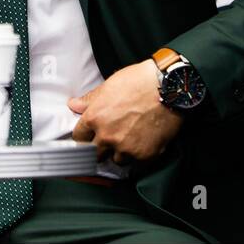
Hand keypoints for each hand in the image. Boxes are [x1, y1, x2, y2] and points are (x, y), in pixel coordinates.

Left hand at [67, 60, 183, 163]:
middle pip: (95, 153)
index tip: (90, 135)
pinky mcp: (143, 155)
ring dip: (121, 152)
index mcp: (95, 118)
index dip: (85, 135)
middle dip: (101, 147)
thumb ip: (90, 100)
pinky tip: (145, 141)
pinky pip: (137, 162)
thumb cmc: (140, 81)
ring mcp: (125, 147)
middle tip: (113, 137)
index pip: (79, 137)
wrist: (169, 87)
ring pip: (117, 160)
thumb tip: (74, 105)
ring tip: (132, 138)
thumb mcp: (110, 85)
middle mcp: (107, 136)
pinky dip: (140, 154)